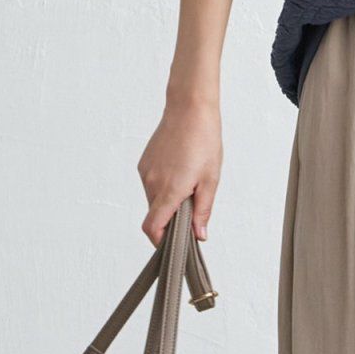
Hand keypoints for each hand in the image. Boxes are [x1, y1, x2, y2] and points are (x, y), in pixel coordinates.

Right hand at [138, 98, 221, 245]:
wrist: (189, 109)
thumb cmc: (204, 141)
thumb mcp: (211, 179)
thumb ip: (203, 210)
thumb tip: (199, 235)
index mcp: (170, 190)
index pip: (152, 228)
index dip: (160, 242)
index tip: (173, 244)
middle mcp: (152, 183)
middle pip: (155, 216)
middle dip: (170, 219)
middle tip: (192, 209)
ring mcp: (145, 172)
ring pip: (153, 200)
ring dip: (168, 201)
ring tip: (189, 183)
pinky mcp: (143, 164)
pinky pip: (151, 184)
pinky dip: (163, 187)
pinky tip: (179, 171)